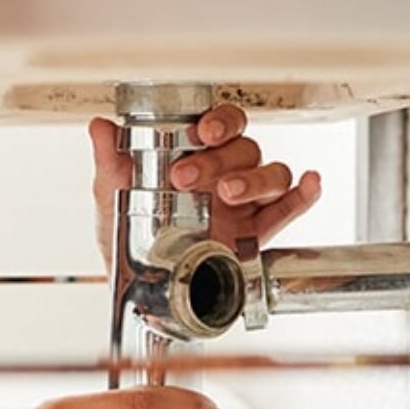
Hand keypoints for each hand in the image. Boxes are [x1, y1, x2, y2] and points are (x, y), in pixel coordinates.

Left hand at [88, 104, 322, 269]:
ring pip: (270, 173)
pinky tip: (309, 184)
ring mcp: (245, 201)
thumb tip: (100, 126)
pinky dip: (304, 195)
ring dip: (255, 179)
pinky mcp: (258, 231)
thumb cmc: (130, 234)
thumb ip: (110, 160)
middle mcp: (226, 172)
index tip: (202, 132)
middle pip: (245, 148)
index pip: (221, 123)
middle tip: (187, 177)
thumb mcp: (112, 195)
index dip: (219, 121)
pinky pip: (290, 207)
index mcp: (196, 153)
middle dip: (220, 159)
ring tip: (228, 194)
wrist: (142, 287)